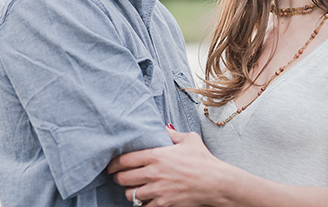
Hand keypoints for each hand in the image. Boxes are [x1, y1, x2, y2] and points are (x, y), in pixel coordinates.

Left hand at [108, 127, 222, 206]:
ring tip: (133, 188)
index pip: (125, 160)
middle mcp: (153, 173)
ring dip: (130, 191)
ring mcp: (157, 191)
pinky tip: (146, 199)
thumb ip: (172, 133)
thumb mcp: (188, 140)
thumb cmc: (203, 160)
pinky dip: (142, 204)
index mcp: (156, 155)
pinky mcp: (163, 204)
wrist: (215, 183)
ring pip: (131, 194)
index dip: (114, 163)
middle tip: (120, 176)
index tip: (111, 165)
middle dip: (119, 177)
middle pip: (123, 178)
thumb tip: (164, 127)